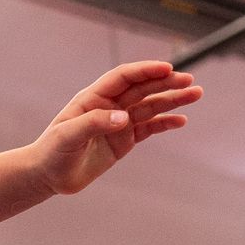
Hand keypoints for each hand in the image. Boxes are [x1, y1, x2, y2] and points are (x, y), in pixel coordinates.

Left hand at [30, 61, 200, 196]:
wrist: (48, 175)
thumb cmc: (52, 152)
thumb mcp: (68, 136)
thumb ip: (94, 124)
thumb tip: (123, 118)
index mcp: (93, 98)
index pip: (124, 77)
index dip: (145, 71)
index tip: (167, 68)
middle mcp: (109, 106)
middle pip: (143, 89)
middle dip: (167, 83)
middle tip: (190, 81)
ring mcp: (118, 122)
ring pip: (150, 106)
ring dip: (172, 100)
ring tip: (195, 94)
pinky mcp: (124, 140)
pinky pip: (149, 128)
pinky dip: (165, 123)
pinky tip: (181, 121)